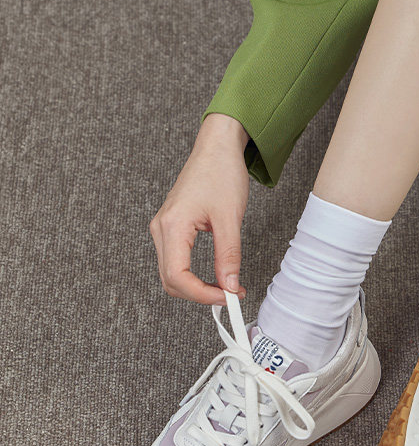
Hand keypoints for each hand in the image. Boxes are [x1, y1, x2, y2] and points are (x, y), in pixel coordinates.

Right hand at [149, 113, 250, 304]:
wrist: (216, 149)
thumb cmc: (221, 172)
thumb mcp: (230, 218)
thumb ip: (229, 255)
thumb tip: (230, 286)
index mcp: (172, 225)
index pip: (177, 276)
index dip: (202, 294)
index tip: (228, 297)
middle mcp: (161, 228)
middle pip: (170, 280)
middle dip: (199, 294)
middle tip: (231, 295)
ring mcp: (163, 229)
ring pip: (171, 274)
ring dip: (196, 287)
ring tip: (225, 287)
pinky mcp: (170, 228)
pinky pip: (175, 262)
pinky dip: (193, 276)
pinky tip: (213, 277)